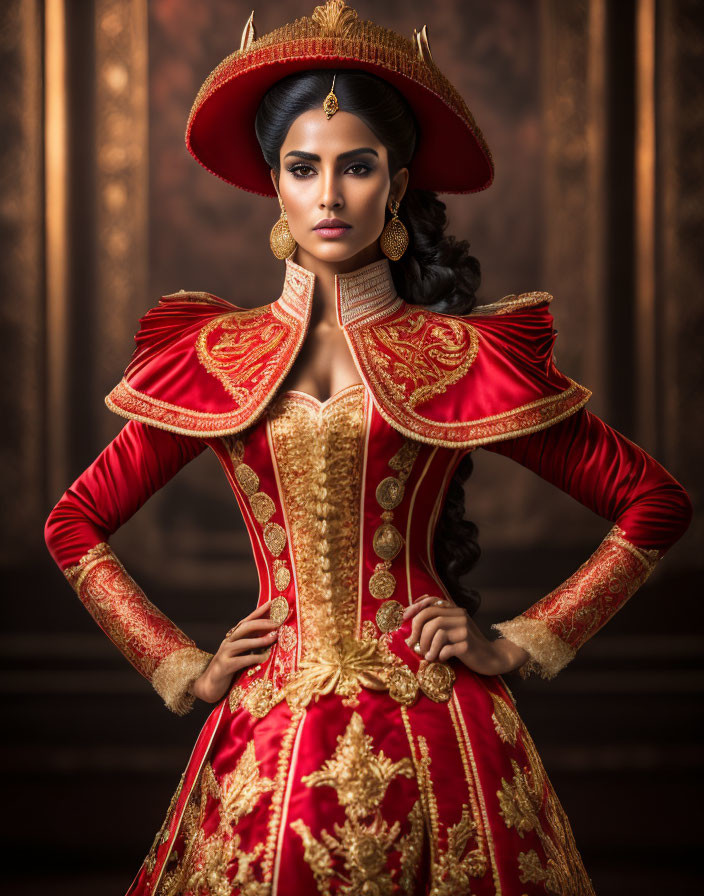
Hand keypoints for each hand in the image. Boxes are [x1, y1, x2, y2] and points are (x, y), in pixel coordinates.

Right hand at [189, 599, 280, 703]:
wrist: (209, 686)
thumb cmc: (229, 669)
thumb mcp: (240, 653)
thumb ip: (251, 643)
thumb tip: (272, 633)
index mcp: (233, 637)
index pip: (247, 620)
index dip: (259, 611)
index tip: (273, 602)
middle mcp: (228, 642)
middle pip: (244, 627)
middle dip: (261, 623)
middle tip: (277, 622)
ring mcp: (224, 654)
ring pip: (242, 642)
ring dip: (259, 639)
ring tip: (274, 637)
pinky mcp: (224, 667)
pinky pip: (240, 661)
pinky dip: (253, 658)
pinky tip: (264, 658)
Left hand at [401, 594, 529, 675]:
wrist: (490, 657)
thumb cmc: (466, 644)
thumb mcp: (453, 628)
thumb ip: (438, 621)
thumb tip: (411, 619)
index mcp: (455, 610)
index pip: (432, 601)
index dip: (415, 607)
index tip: (404, 617)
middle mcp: (460, 615)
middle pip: (430, 616)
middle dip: (417, 630)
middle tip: (412, 644)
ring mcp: (465, 629)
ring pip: (436, 630)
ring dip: (427, 645)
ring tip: (427, 655)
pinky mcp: (468, 644)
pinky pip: (445, 647)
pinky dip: (438, 654)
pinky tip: (440, 658)